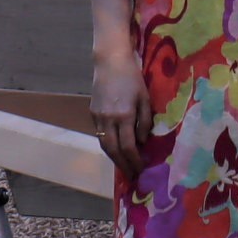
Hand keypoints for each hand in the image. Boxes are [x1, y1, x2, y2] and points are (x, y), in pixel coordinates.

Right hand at [91, 49, 152, 176]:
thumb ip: (145, 121)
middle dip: (122, 165)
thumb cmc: (132, 78)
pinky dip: (108, 145)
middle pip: (113, 150)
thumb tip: (143, 142)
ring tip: (123, 166)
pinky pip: (100, 135)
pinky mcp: (92, 114)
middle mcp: (108, 119)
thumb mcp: (145, 98)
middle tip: (131, 175)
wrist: (110, 62)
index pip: (128, 147)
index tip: (141, 169)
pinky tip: (115, 150)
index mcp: (124, 115)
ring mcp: (98, 117)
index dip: (134, 160)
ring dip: (114, 158)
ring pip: (104, 145)